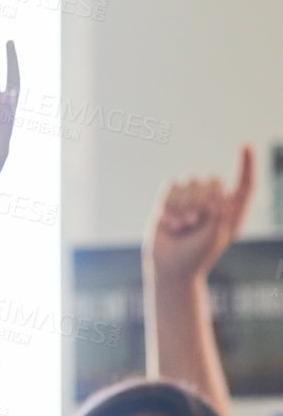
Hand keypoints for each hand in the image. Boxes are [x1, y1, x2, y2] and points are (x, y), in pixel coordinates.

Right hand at [146, 148, 253, 285]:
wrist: (170, 269)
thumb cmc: (196, 256)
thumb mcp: (215, 235)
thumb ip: (218, 210)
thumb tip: (215, 186)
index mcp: (230, 211)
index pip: (244, 183)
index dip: (246, 165)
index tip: (245, 146)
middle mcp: (212, 202)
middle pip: (211, 181)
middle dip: (200, 201)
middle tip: (193, 223)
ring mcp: (190, 199)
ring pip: (188, 181)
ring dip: (183, 205)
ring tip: (181, 225)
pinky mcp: (169, 200)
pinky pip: (169, 186)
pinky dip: (168, 205)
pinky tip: (169, 223)